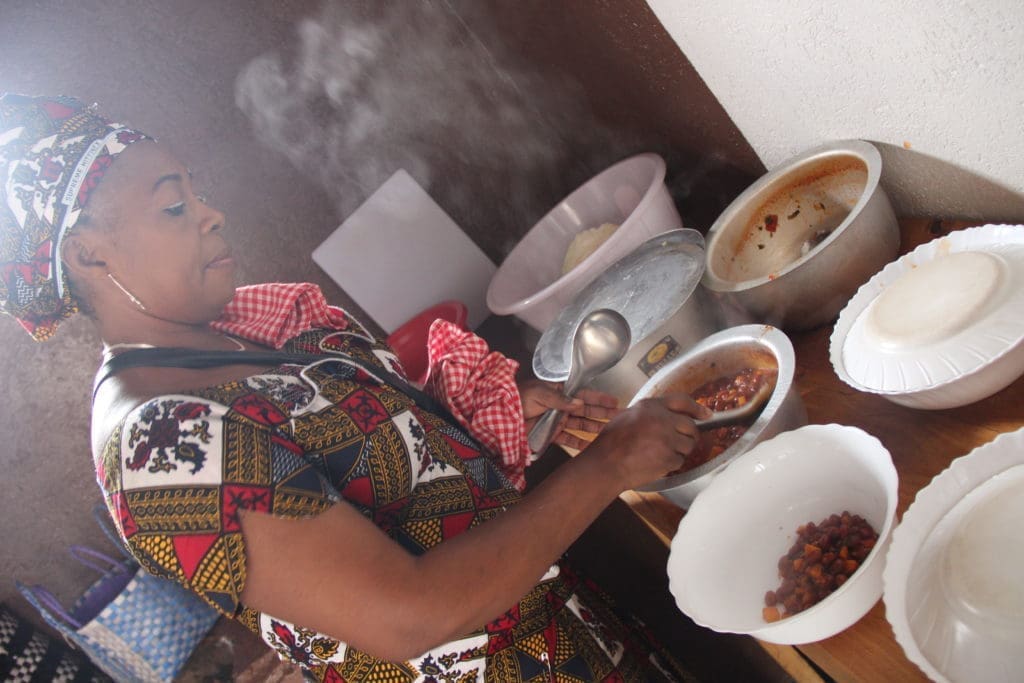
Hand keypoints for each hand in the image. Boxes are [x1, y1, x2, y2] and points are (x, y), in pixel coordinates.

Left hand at [518, 379, 620, 450]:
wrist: (500, 417)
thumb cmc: (518, 399)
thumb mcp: (538, 394)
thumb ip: (559, 400)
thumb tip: (579, 403)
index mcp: (558, 392)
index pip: (582, 394)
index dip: (598, 398)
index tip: (614, 401)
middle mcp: (560, 406)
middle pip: (585, 410)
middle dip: (602, 413)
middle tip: (619, 417)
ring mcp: (556, 421)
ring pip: (579, 425)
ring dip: (594, 428)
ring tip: (609, 432)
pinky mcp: (550, 434)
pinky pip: (567, 438)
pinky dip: (578, 443)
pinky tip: (590, 446)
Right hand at [586, 393, 712, 491]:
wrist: (607, 464)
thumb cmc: (612, 442)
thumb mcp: (628, 416)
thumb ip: (650, 413)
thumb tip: (670, 416)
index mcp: (651, 407)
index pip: (682, 401)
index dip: (697, 408)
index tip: (707, 414)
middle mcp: (662, 420)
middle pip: (691, 426)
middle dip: (689, 435)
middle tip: (679, 441)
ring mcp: (667, 439)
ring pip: (688, 445)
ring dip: (680, 450)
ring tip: (661, 453)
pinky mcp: (669, 457)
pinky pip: (680, 460)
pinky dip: (671, 463)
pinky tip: (656, 462)